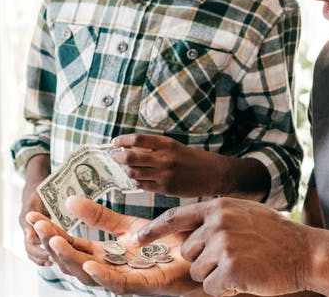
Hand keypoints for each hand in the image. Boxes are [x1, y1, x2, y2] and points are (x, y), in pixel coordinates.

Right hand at [20, 154, 52, 265]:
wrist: (34, 188)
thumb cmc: (40, 189)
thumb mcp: (42, 193)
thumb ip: (42, 205)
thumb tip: (43, 219)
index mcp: (26, 216)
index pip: (29, 235)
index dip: (37, 246)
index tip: (47, 253)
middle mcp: (25, 225)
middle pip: (28, 245)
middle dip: (39, 254)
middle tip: (51, 260)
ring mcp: (27, 229)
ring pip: (29, 249)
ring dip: (38, 257)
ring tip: (51, 263)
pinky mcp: (32, 232)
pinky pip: (33, 247)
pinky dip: (39, 255)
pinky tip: (50, 261)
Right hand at [26, 197, 203, 296]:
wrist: (203, 251)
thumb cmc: (169, 242)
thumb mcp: (128, 224)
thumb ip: (100, 216)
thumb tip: (69, 200)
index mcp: (105, 255)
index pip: (70, 245)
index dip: (51, 232)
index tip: (33, 216)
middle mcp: (111, 270)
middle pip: (72, 261)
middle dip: (51, 244)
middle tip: (36, 224)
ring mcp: (126, 280)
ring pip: (89, 274)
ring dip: (69, 258)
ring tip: (54, 241)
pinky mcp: (145, 286)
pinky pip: (118, 284)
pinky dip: (101, 276)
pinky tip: (89, 263)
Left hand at [112, 133, 247, 197]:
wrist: (214, 174)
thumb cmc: (193, 159)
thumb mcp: (175, 147)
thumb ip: (155, 148)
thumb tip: (130, 149)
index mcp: (167, 144)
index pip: (137, 139)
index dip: (122, 140)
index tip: (114, 142)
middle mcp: (165, 158)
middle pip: (131, 157)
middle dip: (119, 156)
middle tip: (116, 156)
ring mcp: (164, 175)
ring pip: (134, 173)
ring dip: (127, 170)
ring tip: (129, 168)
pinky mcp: (166, 189)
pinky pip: (142, 185)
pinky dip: (137, 181)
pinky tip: (139, 178)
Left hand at [138, 198, 314, 296]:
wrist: (307, 252)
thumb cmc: (277, 236)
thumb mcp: (244, 214)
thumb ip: (215, 218)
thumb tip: (185, 229)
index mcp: (218, 207)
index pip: (175, 217)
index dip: (154, 229)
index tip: (136, 238)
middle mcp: (217, 223)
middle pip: (187, 252)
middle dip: (205, 261)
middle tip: (235, 258)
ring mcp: (224, 246)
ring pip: (198, 271)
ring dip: (216, 276)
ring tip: (243, 266)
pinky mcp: (231, 269)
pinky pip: (212, 287)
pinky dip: (226, 289)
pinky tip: (246, 278)